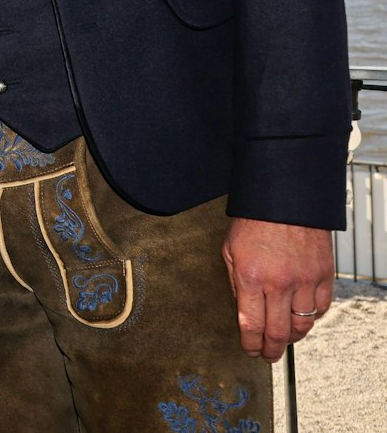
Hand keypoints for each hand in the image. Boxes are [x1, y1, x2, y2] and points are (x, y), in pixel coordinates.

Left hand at [222, 217, 332, 360]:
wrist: (285, 199)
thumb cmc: (255, 222)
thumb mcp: (230, 251)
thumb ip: (236, 283)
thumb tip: (243, 310)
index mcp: (250, 277)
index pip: (251, 324)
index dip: (250, 344)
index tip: (250, 350)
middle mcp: (279, 283)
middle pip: (278, 331)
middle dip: (271, 349)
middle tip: (268, 355)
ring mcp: (304, 280)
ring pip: (302, 325)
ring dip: (293, 338)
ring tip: (285, 340)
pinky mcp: (323, 275)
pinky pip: (321, 308)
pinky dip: (312, 319)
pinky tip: (303, 319)